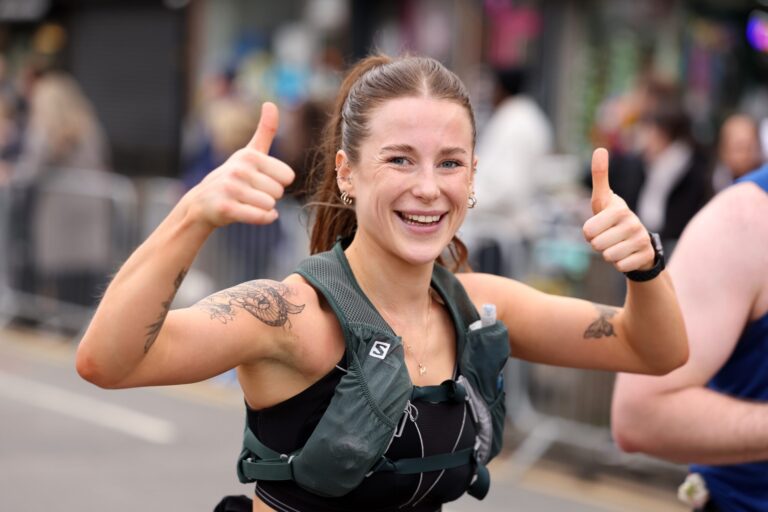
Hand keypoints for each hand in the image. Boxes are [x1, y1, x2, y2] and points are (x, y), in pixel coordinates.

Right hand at [186, 102, 295, 227]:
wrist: (202, 203)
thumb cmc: (233, 177)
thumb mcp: (249, 152)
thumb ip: (265, 130)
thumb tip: (271, 103)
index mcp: (250, 156)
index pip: (287, 176)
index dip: (278, 182)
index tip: (261, 181)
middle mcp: (239, 170)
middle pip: (279, 192)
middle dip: (270, 197)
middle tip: (251, 194)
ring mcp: (231, 189)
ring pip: (270, 205)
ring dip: (264, 209)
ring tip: (247, 203)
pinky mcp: (226, 208)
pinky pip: (261, 217)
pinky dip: (264, 219)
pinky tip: (256, 214)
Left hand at [583, 148, 654, 272]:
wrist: (638, 241)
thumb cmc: (613, 218)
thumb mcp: (603, 200)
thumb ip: (600, 177)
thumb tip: (600, 149)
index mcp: (618, 208)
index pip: (587, 231)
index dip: (588, 233)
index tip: (598, 226)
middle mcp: (632, 222)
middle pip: (596, 245)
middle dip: (598, 245)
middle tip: (608, 237)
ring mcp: (641, 239)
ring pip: (608, 257)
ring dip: (608, 254)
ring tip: (617, 245)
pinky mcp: (646, 255)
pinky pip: (620, 267)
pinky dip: (620, 264)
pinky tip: (627, 254)